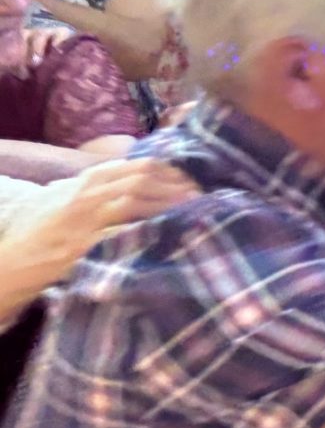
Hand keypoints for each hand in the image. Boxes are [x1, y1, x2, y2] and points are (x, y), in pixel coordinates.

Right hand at [11, 158, 195, 288]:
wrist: (13, 261)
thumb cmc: (44, 229)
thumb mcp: (69, 196)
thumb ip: (101, 185)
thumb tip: (141, 175)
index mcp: (87, 180)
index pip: (137, 166)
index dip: (171, 171)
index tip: (194, 179)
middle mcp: (86, 195)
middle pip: (141, 181)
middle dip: (176, 187)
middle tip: (202, 195)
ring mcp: (84, 221)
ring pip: (133, 203)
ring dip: (167, 205)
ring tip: (194, 210)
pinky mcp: (82, 247)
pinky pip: (120, 235)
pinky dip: (146, 232)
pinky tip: (167, 234)